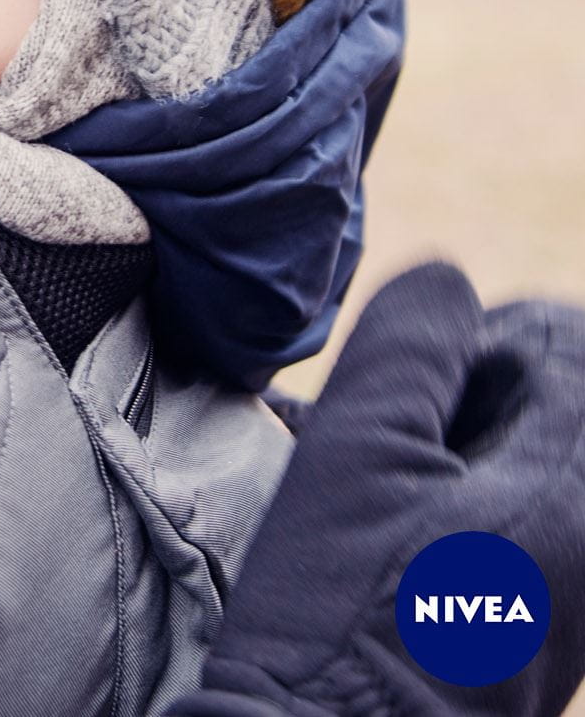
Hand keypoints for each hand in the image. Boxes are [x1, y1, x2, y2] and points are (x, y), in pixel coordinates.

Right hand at [169, 263, 584, 715]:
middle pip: (564, 394)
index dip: (469, 341)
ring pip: (545, 453)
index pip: (560, 338)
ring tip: (394, 486)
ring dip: (474, 443)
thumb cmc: (339, 613)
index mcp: (573, 481)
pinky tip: (411, 528)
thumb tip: (447, 281)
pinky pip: (533, 513)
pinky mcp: (557, 619)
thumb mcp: (354, 451)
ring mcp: (583, 581)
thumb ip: (411, 341)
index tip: (397, 392)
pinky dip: (477, 496)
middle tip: (392, 441)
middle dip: (475, 393)